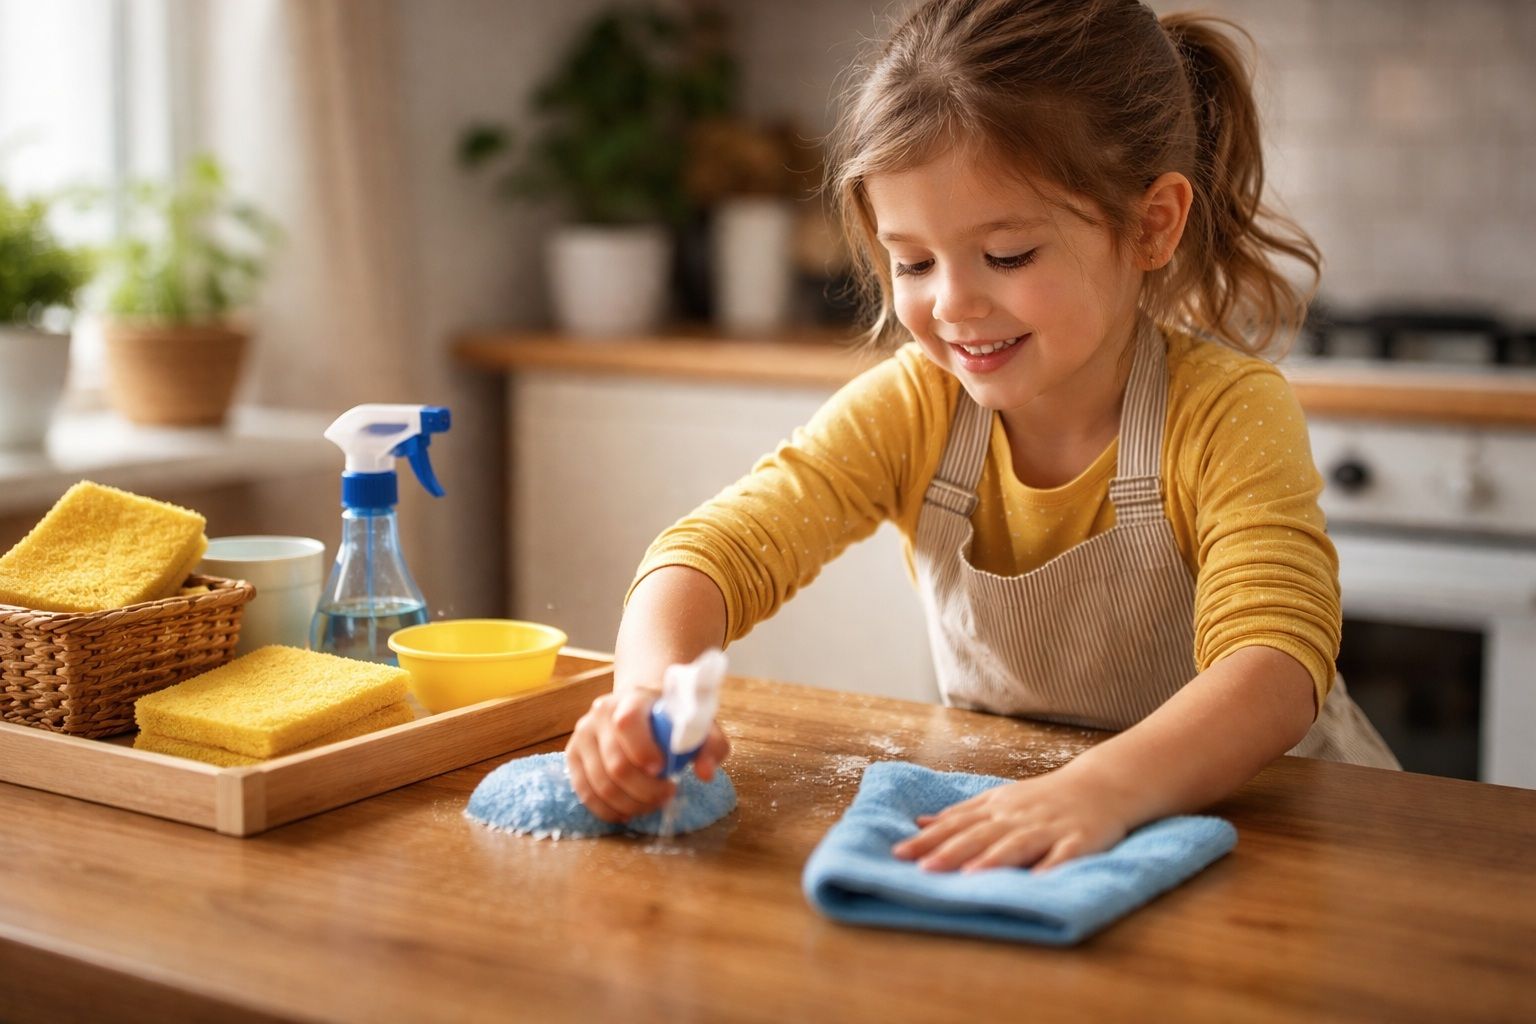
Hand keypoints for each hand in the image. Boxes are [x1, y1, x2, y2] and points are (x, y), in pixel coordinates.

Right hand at [565, 689, 730, 822]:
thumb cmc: (671, 721)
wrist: (641, 709)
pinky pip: (585, 793)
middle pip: (616, 764)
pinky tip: (628, 811)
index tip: (665, 771)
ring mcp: (583, 735)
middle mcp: (600, 713)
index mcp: (632, 699)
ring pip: (601, 784)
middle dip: (645, 790)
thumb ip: (710, 745)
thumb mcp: (699, 726)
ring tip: (651, 804)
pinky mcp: (573, 756)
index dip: (644, 751)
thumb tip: (705, 773)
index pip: (628, 723)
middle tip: (667, 795)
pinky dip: (608, 810)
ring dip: (630, 803)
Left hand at [891, 768, 1131, 872]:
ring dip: (993, 859)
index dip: (928, 839)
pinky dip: (1050, 867)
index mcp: (997, 807)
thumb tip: (920, 823)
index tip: (899, 853)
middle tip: (922, 868)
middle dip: (951, 851)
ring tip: (969, 876)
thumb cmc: (1044, 798)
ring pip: (1017, 844)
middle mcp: (1018, 817)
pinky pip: (1063, 856)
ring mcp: (1049, 828)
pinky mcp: (1079, 841)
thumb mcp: (999, 799)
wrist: (1101, 785)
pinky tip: (1036, 882)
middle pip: (980, 834)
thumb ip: (961, 814)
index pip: (956, 824)